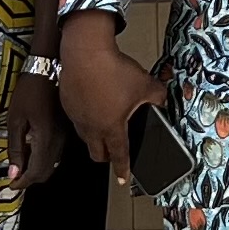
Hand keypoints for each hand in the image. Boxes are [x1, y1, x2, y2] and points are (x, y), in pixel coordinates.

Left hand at [7, 73, 65, 186]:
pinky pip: (57, 152)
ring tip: (22, 165)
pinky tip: (33, 150)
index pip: (36, 172)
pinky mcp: (67, 130)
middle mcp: (60, 141)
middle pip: (47, 172)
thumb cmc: (29, 90)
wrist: (50, 68)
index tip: (11, 185)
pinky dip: (44, 158)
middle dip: (30, 179)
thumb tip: (14, 173)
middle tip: (15, 178)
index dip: (22, 183)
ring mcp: (65, 135)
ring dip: (38, 169)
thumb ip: (15, 148)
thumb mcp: (15, 120)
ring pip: (53, 163)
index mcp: (46, 139)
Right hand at [60, 16, 164, 174]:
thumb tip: (163, 101)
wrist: (85, 50)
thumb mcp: (146, 84)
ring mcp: (76, 115)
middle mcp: (91, 126)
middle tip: (114, 151)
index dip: (122, 169)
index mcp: (111, 127)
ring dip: (94, 136)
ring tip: (104, 125)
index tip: (123, 179)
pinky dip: (84, 117)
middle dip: (106, 156)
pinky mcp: (66, 102)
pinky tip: (92, 104)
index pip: (119, 155)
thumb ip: (158, 97)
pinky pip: (75, 117)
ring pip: (84, 135)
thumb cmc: (113, 69)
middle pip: (96, 153)